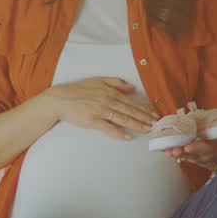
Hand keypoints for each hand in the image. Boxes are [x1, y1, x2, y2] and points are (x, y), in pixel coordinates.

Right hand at [41, 77, 158, 140]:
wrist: (60, 99)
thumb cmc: (78, 90)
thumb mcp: (99, 81)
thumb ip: (116, 83)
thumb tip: (132, 87)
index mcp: (110, 91)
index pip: (131, 101)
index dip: (144, 108)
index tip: (154, 114)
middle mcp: (107, 100)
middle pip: (130, 110)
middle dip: (145, 117)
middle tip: (156, 123)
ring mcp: (100, 111)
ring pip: (123, 119)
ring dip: (136, 125)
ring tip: (147, 129)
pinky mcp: (92, 121)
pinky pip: (108, 128)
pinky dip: (118, 133)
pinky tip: (127, 137)